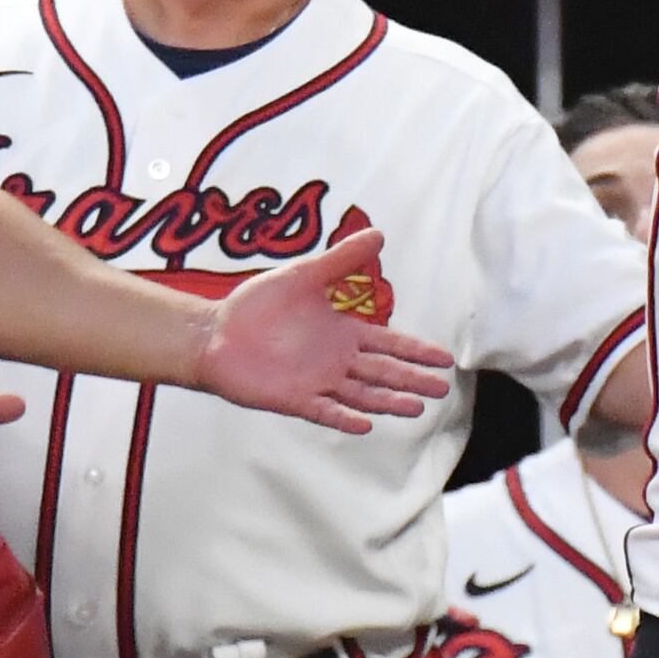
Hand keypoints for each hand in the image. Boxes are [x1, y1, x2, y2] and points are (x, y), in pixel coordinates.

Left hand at [189, 225, 458, 431]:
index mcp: (342, 332)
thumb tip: (379, 233)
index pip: (389, 343)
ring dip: (388, 401)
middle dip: (412, 379)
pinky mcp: (294, 398)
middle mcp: (335, 360)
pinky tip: (365, 423)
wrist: (214, 332)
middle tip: (443, 388)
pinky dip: (345, 417)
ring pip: (362, 394)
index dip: (415, 350)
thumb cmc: (257, 305)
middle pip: (383, 372)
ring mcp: (316, 381)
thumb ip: (341, 260)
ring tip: (416, 407)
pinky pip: (325, 411)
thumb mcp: (303, 275)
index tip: (445, 358)